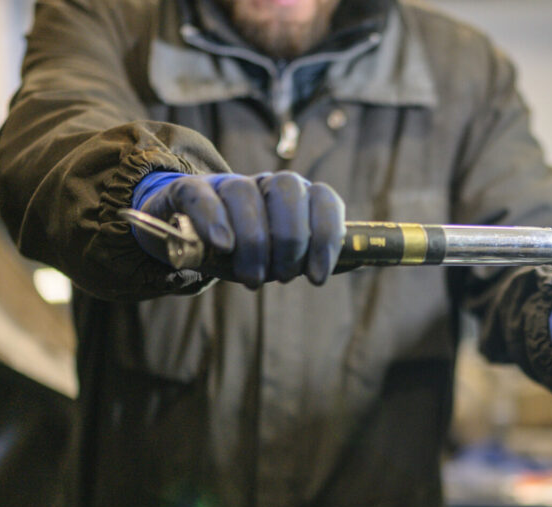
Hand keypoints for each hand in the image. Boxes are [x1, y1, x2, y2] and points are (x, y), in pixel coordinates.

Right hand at [130, 171, 344, 287]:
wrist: (190, 238)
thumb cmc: (249, 251)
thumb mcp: (283, 257)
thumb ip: (316, 257)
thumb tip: (362, 259)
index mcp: (297, 197)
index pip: (324, 198)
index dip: (326, 237)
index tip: (317, 277)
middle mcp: (266, 184)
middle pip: (288, 191)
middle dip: (290, 240)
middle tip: (282, 277)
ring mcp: (227, 184)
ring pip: (244, 194)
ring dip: (254, 241)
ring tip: (253, 278)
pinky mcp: (188, 190)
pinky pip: (203, 196)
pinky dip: (214, 220)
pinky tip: (224, 246)